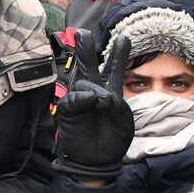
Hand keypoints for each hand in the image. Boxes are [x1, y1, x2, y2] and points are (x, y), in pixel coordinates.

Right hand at [52, 31, 134, 180]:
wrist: (101, 160)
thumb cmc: (114, 139)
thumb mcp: (124, 118)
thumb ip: (116, 102)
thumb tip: (100, 94)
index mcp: (110, 91)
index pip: (113, 68)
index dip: (118, 54)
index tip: (124, 38)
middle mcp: (94, 92)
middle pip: (88, 64)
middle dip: (84, 48)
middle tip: (82, 32)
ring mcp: (80, 100)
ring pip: (83, 80)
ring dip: (94, 88)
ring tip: (104, 102)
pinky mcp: (68, 111)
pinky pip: (74, 98)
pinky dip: (83, 98)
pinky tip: (91, 101)